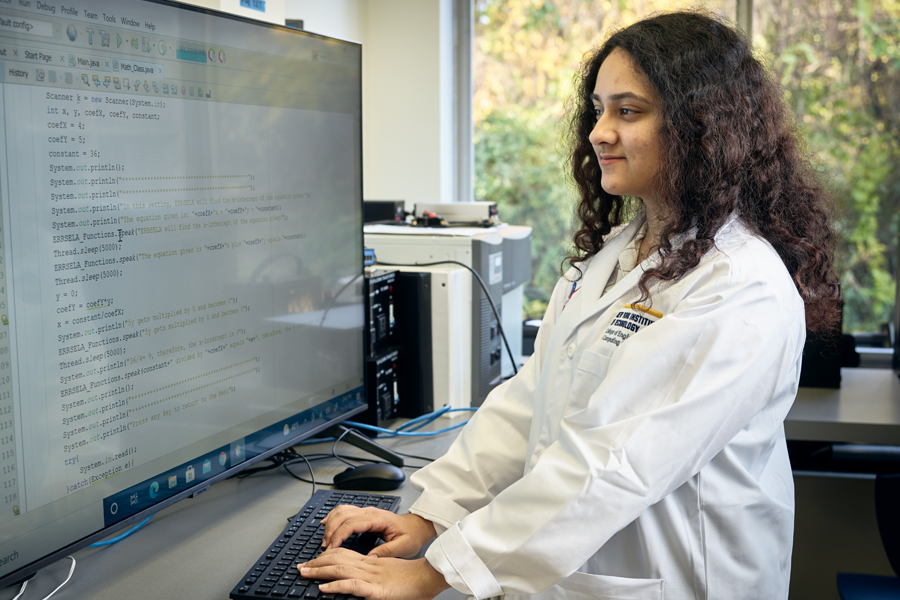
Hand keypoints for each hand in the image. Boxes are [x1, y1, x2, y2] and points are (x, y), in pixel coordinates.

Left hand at [300, 548, 448, 599]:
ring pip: (340, 569)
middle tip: (300, 567)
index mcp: (372, 562)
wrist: (430, 577)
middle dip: (316, 563)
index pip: (343, 554)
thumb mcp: (390, 574)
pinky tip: (324, 588)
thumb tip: (358, 581)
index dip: (325, 555)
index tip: (312, 561)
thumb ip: (374, 575)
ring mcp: (372, 577)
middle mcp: (368, 566)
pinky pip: (352, 586)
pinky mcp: (376, 590)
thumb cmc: (413, 579)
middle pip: (337, 559)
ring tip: (304, 573)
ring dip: (319, 571)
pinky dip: (336, 586)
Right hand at [322, 506, 435, 556]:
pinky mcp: (364, 514)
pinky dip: (333, 517)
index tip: (331, 547)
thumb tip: (370, 558)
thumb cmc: (412, 535)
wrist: (418, 526)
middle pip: (342, 515)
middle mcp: (370, 512)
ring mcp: (366, 511)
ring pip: (341, 510)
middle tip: (325, 547)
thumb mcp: (404, 546)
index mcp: (378, 519)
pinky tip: (327, 524)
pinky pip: (345, 511)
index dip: (339, 535)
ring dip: (330, 523)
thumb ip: (387, 551)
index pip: (352, 523)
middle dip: (330, 530)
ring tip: (325, 540)